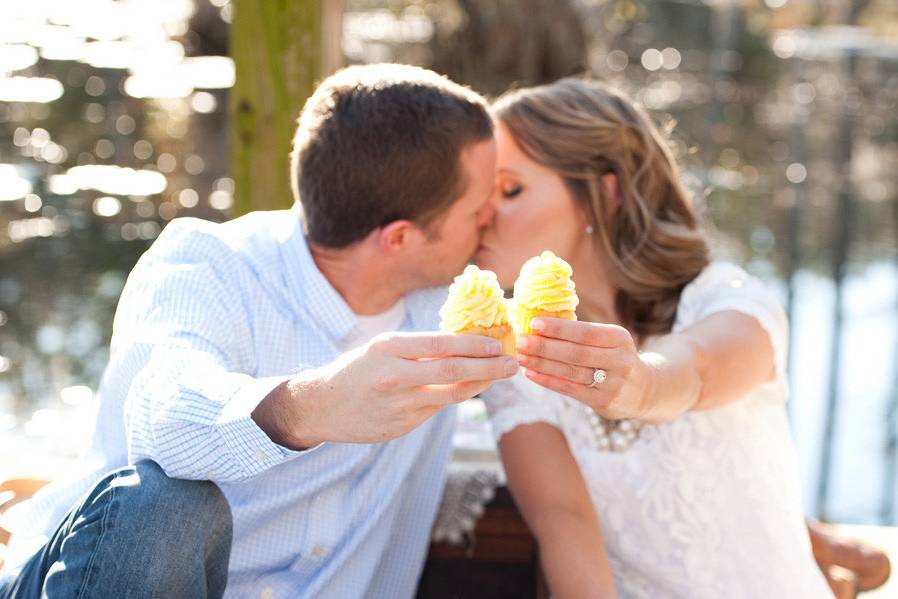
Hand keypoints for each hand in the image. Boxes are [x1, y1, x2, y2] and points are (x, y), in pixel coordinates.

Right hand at [257, 332, 518, 447]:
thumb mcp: (380, 348)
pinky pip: (435, 410)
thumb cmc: (356, 370)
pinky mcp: (401, 427)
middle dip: (488, 368)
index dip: (474, 345)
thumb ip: (417, 348)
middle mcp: (394, 376)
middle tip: (512, 364)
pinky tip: (467, 390)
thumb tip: (463, 342)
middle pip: (453, 373)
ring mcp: (398, 405)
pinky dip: (453, 399)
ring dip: (479, 386)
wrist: (321, 407)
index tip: (498, 344)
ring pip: (450, 396)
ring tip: (497, 376)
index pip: (442, 345)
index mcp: (388, 349)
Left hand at [515, 317, 654, 420]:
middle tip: (520, 340)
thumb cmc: (615, 358)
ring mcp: (613, 383)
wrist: (644, 390)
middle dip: (544, 346)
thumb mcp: (610, 341)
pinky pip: (570, 389)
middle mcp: (620, 360)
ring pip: (571, 372)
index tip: (534, 323)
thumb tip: (540, 324)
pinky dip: (548, 381)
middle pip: (575, 352)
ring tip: (520, 357)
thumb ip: (583, 335)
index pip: (585, 332)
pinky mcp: (604, 401)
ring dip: (541, 364)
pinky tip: (531, 374)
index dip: (559, 328)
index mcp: (619, 338)